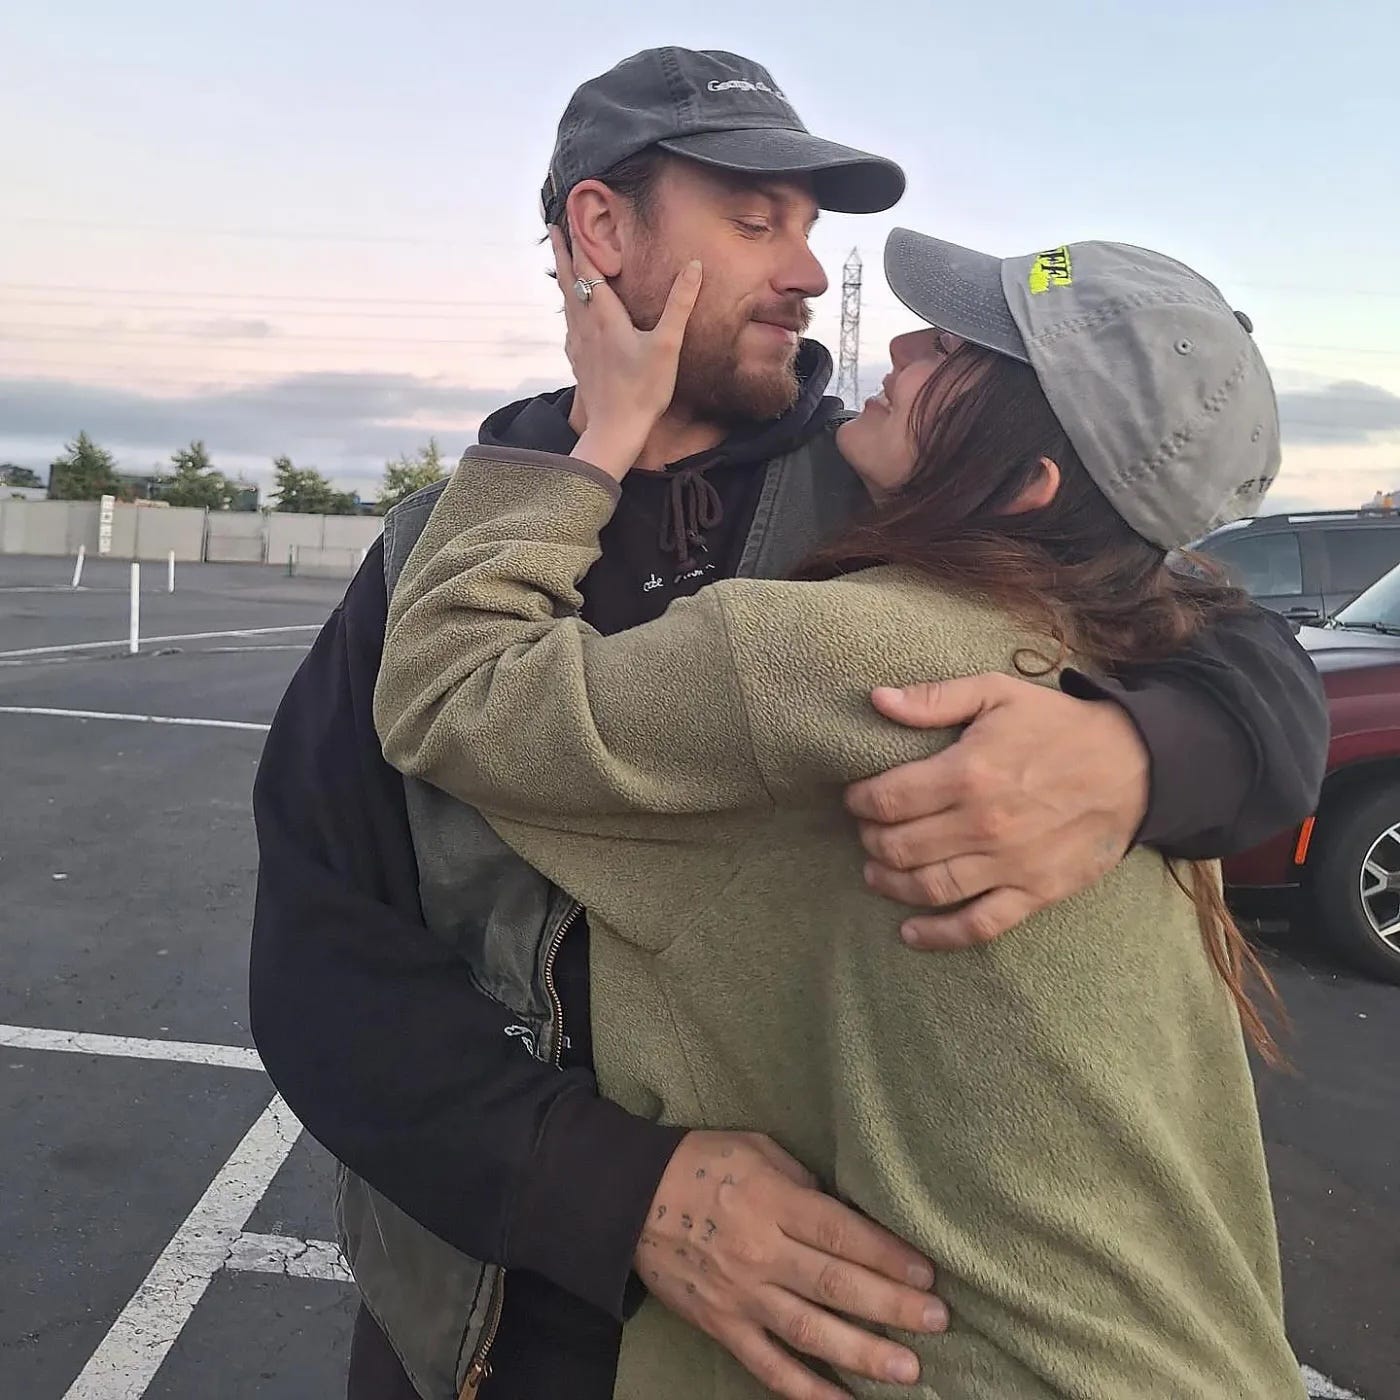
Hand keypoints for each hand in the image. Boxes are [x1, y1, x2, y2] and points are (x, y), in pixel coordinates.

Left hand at [547, 225, 701, 479]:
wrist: (615, 430)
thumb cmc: (643, 390)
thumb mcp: (668, 345)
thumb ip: (680, 304)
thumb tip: (693, 266)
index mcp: (604, 315)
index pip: (586, 267)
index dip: (578, 240)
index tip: (568, 217)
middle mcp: (585, 325)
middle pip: (568, 279)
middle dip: (562, 251)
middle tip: (553, 227)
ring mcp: (578, 344)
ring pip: (566, 301)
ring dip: (564, 277)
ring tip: (563, 262)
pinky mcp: (578, 361)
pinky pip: (570, 324)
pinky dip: (569, 306)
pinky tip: (574, 313)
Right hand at [636, 1131, 945, 1399]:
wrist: (628, 1199)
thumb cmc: (701, 1163)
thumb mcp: (757, 1150)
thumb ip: (803, 1182)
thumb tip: (845, 1215)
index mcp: (771, 1202)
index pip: (840, 1233)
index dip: (887, 1256)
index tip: (926, 1273)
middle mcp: (760, 1253)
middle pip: (835, 1284)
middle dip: (891, 1306)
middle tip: (938, 1322)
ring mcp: (740, 1296)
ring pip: (809, 1332)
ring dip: (862, 1353)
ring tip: (908, 1369)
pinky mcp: (721, 1326)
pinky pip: (768, 1366)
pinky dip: (806, 1389)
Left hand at [847, 674, 1146, 948]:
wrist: (1134, 766)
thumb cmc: (1057, 726)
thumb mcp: (997, 693)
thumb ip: (935, 699)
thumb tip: (877, 700)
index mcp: (967, 773)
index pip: (887, 799)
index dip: (860, 801)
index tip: (855, 798)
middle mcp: (983, 825)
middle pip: (899, 847)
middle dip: (871, 840)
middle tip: (867, 831)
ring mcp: (1008, 864)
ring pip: (928, 887)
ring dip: (890, 883)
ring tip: (875, 872)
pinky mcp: (1034, 892)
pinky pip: (978, 925)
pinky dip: (938, 935)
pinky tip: (909, 932)